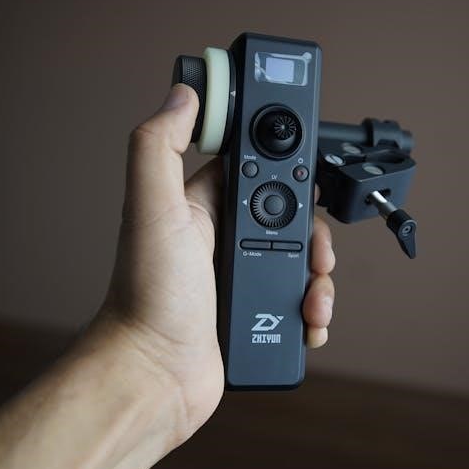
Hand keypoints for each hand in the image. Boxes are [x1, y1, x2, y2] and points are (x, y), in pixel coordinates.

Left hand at [94, 84, 335, 442]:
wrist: (155, 376)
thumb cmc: (147, 297)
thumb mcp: (151, 209)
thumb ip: (160, 145)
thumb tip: (183, 92)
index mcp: (202, 207)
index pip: (254, 166)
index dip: (284, 163)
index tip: (305, 171)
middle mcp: (223, 240)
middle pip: (292, 215)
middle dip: (315, 231)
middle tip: (315, 250)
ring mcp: (241, 279)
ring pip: (303, 260)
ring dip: (321, 273)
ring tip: (313, 293)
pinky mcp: (257, 315)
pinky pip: (301, 302)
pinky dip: (315, 309)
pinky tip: (309, 319)